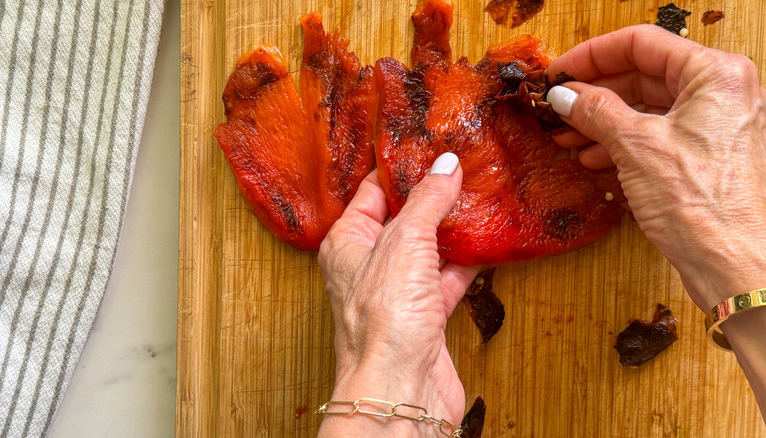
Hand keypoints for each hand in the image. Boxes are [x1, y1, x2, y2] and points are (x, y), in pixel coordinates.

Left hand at [317, 153, 479, 436]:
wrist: (400, 389)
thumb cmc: (383, 322)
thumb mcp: (405, 243)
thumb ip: (427, 201)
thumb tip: (444, 165)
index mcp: (348, 242)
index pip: (372, 192)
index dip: (399, 169)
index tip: (427, 148)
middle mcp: (369, 265)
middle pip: (403, 219)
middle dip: (431, 196)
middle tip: (461, 168)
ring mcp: (397, 291)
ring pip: (427, 249)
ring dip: (451, 228)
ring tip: (479, 197)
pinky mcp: (424, 315)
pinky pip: (446, 277)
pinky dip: (466, 261)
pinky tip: (486, 241)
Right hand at [545, 25, 765, 313]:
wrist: (731, 264)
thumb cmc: (701, 204)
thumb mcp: (636, 146)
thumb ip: (595, 111)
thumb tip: (564, 94)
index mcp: (715, 74)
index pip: (641, 43)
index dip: (592, 55)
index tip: (559, 72)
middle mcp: (721, 92)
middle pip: (643, 75)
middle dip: (595, 93)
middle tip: (557, 106)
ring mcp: (714, 124)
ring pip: (647, 107)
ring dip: (602, 121)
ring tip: (566, 137)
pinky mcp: (705, 154)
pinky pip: (656, 134)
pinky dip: (621, 142)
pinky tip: (592, 158)